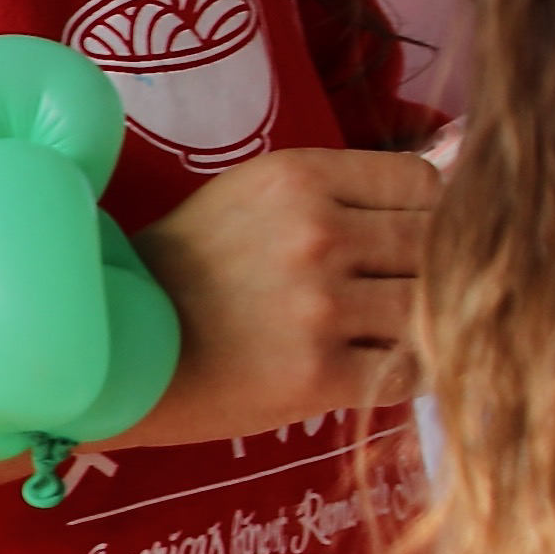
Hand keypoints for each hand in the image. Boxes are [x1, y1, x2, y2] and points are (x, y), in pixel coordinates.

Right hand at [129, 144, 435, 445]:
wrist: (111, 353)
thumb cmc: (190, 273)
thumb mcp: (254, 198)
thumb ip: (341, 195)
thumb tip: (443, 198)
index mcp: (301, 177)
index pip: (424, 183)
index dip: (427, 214)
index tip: (407, 240)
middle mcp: (316, 234)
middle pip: (438, 245)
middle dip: (430, 272)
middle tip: (398, 294)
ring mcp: (319, 307)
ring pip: (432, 308)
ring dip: (422, 326)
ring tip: (385, 334)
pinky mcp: (318, 375)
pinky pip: (412, 371)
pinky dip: (406, 374)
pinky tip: (373, 369)